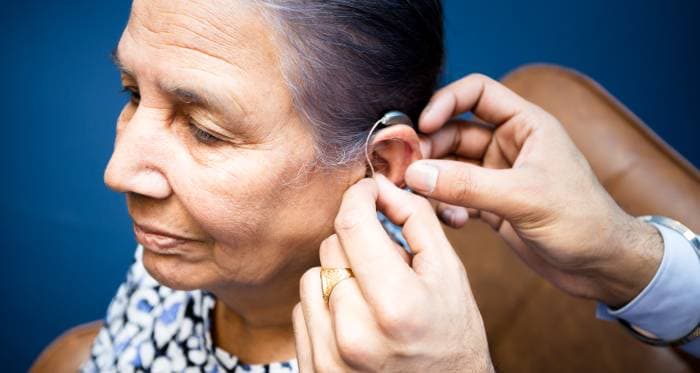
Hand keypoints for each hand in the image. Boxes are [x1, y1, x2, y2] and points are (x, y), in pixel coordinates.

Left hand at [293, 175, 493, 372]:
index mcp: (396, 305)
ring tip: (370, 296)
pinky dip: (325, 305)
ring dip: (337, 275)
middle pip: (330, 249)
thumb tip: (381, 186)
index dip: (359, 197)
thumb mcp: (449, 273)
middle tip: (385, 262)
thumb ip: (416, 220)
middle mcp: (355, 335)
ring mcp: (330, 358)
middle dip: (356, 242)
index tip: (368, 193)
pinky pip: (302, 311)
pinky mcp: (314, 370)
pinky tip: (355, 319)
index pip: (351, 225)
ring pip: (311, 277)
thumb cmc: (452, 335)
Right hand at [405, 74, 662, 307]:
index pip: (477, 92)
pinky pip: (455, 196)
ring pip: (450, 166)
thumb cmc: (582, 221)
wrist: (602, 266)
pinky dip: (446, 206)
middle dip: (428, 148)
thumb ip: (467, 186)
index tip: (421, 125)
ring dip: (432, 180)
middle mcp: (509, 145)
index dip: (445, 101)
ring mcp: (497, 176)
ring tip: (417, 195)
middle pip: (454, 132)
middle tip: (405, 168)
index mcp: (526, 125)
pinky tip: (453, 222)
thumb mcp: (524, 197)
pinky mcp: (492, 205)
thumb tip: (416, 174)